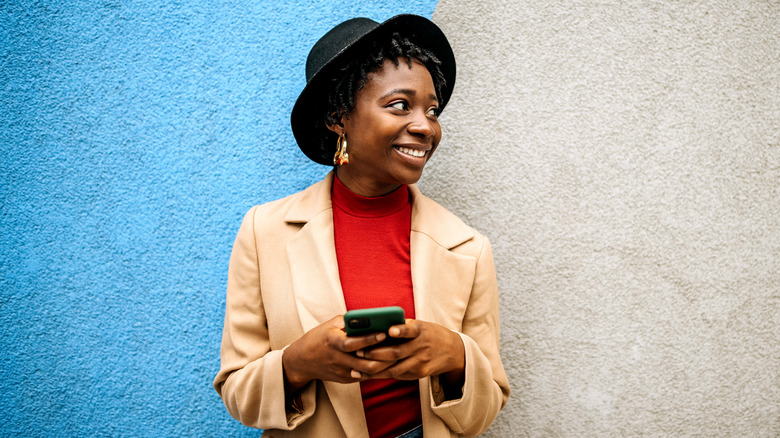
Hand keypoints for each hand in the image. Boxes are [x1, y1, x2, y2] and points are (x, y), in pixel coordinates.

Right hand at [281, 316, 398, 392]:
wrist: (301, 361)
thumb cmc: (318, 338)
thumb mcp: (330, 325)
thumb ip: (349, 321)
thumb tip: (371, 317)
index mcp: (331, 341)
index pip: (352, 342)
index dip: (368, 339)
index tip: (383, 333)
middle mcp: (336, 358)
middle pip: (364, 361)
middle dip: (383, 355)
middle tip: (398, 346)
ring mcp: (341, 371)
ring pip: (368, 372)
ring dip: (384, 365)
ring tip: (397, 355)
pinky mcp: (345, 379)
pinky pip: (365, 376)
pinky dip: (377, 371)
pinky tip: (389, 363)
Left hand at [357, 319, 464, 383]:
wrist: (452, 351)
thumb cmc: (429, 334)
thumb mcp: (420, 325)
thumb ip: (403, 326)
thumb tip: (377, 325)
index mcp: (421, 331)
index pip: (411, 330)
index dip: (401, 330)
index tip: (390, 330)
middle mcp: (421, 347)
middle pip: (396, 352)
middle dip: (376, 353)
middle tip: (359, 351)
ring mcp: (420, 362)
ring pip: (394, 368)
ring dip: (374, 369)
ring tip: (357, 368)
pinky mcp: (419, 374)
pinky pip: (397, 375)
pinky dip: (381, 375)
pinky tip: (367, 375)